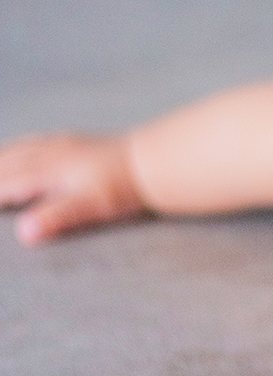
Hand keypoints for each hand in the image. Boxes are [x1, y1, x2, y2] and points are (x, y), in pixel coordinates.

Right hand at [0, 131, 147, 243]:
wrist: (155, 160)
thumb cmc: (123, 187)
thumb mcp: (90, 207)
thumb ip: (57, 218)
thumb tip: (24, 233)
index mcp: (46, 172)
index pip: (2, 187)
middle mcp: (48, 154)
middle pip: (4, 165)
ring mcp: (60, 145)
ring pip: (16, 151)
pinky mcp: (74, 142)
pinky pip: (33, 143)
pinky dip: (16, 149)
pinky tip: (22, 151)